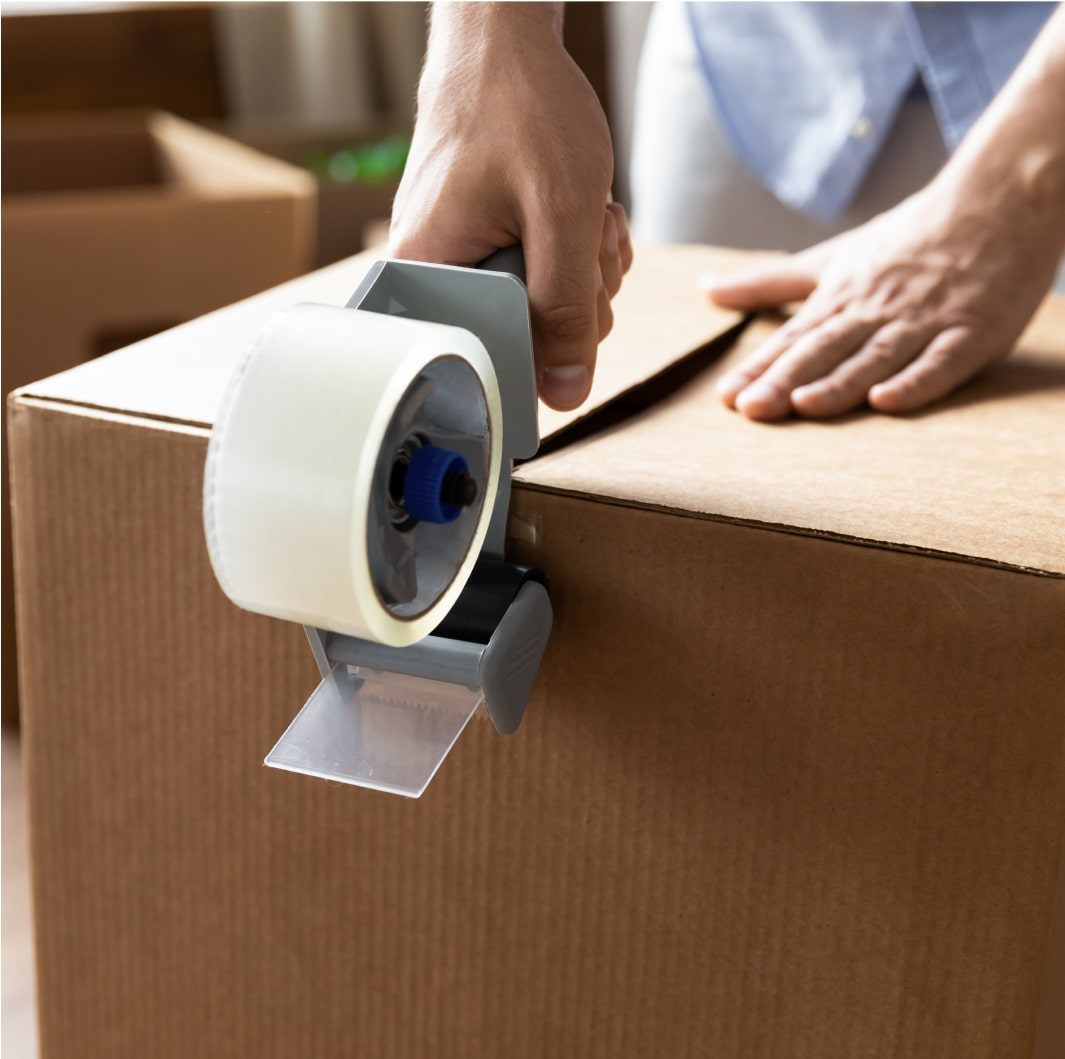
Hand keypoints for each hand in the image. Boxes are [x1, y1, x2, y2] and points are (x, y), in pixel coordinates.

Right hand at [390, 3, 632, 410]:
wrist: (505, 40)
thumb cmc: (523, 109)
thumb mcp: (563, 216)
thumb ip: (566, 310)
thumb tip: (564, 395)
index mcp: (428, 276)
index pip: (490, 361)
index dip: (550, 350)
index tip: (580, 303)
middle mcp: (435, 275)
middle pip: (523, 338)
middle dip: (579, 297)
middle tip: (590, 239)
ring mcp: (462, 258)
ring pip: (542, 308)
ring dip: (585, 270)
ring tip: (589, 215)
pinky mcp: (485, 242)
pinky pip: (542, 276)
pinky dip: (575, 251)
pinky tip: (583, 212)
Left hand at [705, 180, 1062, 420]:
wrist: (999, 200)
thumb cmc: (907, 239)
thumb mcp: (830, 258)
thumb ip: (769, 282)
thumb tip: (707, 291)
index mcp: (842, 297)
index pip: (793, 338)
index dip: (760, 367)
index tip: (727, 396)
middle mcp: (876, 311)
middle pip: (825, 350)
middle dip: (786, 379)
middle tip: (752, 408)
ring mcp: (923, 322)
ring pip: (875, 356)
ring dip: (840, 382)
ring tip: (805, 405)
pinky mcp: (971, 333)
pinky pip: (940, 362)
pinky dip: (915, 382)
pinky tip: (887, 402)